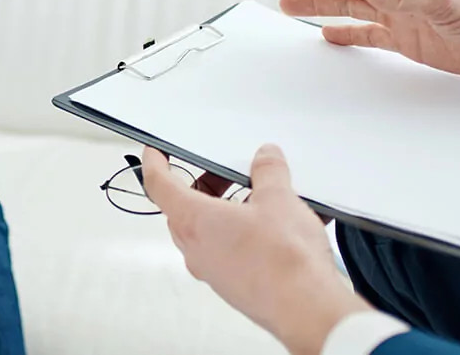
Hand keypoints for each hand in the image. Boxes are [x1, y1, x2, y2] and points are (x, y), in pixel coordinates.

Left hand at [142, 144, 369, 354]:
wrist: (305, 308)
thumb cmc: (284, 261)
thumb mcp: (279, 199)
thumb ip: (268, 172)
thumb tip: (265, 159)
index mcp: (193, 220)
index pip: (158, 185)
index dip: (154, 163)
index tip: (155, 152)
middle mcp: (195, 247)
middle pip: (182, 207)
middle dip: (201, 184)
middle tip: (223, 171)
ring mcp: (210, 269)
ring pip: (204, 230)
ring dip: (222, 209)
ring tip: (256, 197)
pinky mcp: (230, 284)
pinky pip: (225, 250)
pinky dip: (240, 233)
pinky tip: (273, 226)